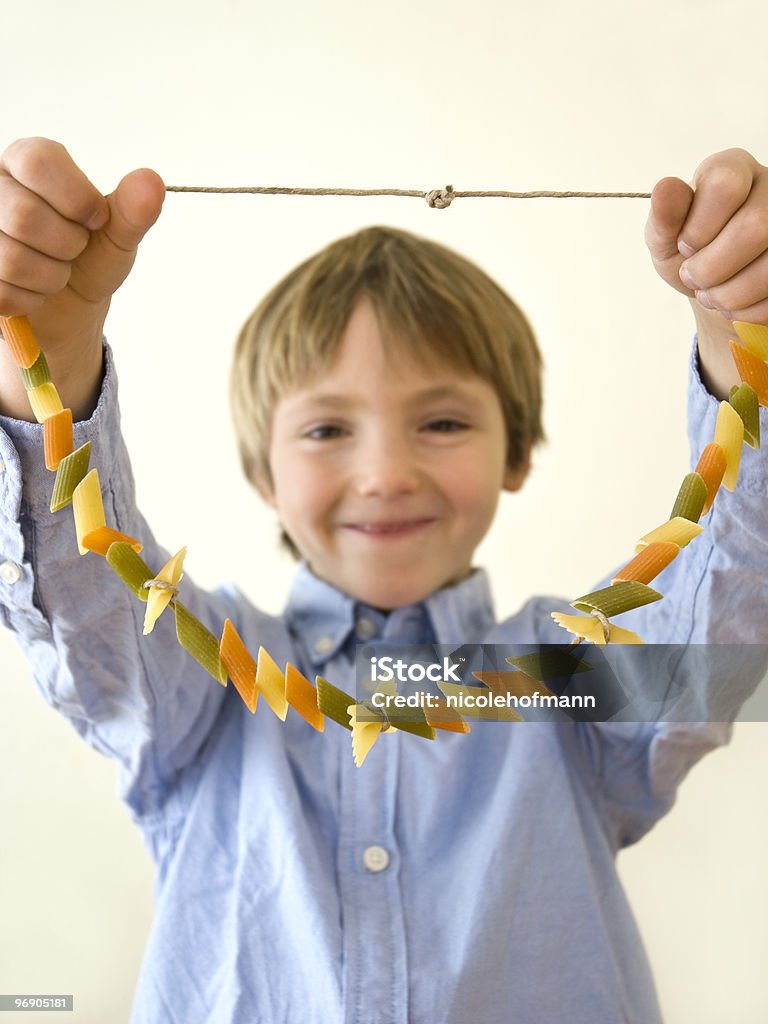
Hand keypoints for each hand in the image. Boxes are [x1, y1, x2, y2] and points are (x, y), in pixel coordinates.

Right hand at [0, 137, 164, 419]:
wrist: (69, 306)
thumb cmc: (90, 259)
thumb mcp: (117, 235)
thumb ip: (133, 210)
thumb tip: (151, 181)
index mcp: (27, 161)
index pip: (38, 161)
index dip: (76, 199)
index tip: (96, 220)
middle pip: (24, 215)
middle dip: (66, 247)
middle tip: (74, 250)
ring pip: (11, 259)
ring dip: (50, 278)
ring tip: (56, 272)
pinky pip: (1, 291)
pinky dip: (31, 301)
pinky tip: (35, 292)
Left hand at [644, 148, 767, 398]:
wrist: (713, 281)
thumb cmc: (688, 251)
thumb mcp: (665, 237)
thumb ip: (664, 217)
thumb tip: (664, 187)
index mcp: (732, 169)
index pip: (725, 185)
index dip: (699, 228)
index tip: (685, 246)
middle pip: (756, 226)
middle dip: (712, 267)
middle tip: (694, 277)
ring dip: (731, 294)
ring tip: (712, 295)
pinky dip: (749, 309)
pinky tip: (735, 302)